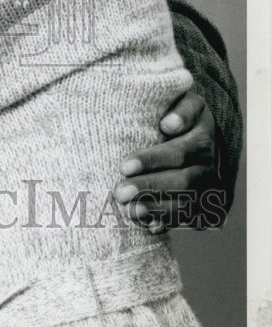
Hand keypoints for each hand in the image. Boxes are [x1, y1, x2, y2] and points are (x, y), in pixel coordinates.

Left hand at [115, 91, 219, 232]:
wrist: (197, 134)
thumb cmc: (179, 113)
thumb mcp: (185, 101)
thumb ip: (180, 109)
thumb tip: (168, 124)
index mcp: (202, 139)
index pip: (177, 153)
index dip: (151, 160)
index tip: (124, 166)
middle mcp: (208, 167)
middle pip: (181, 182)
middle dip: (148, 188)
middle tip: (119, 192)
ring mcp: (206, 190)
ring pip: (184, 205)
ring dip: (156, 210)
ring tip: (128, 210)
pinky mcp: (202, 207)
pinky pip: (186, 220)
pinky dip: (166, 224)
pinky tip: (146, 225)